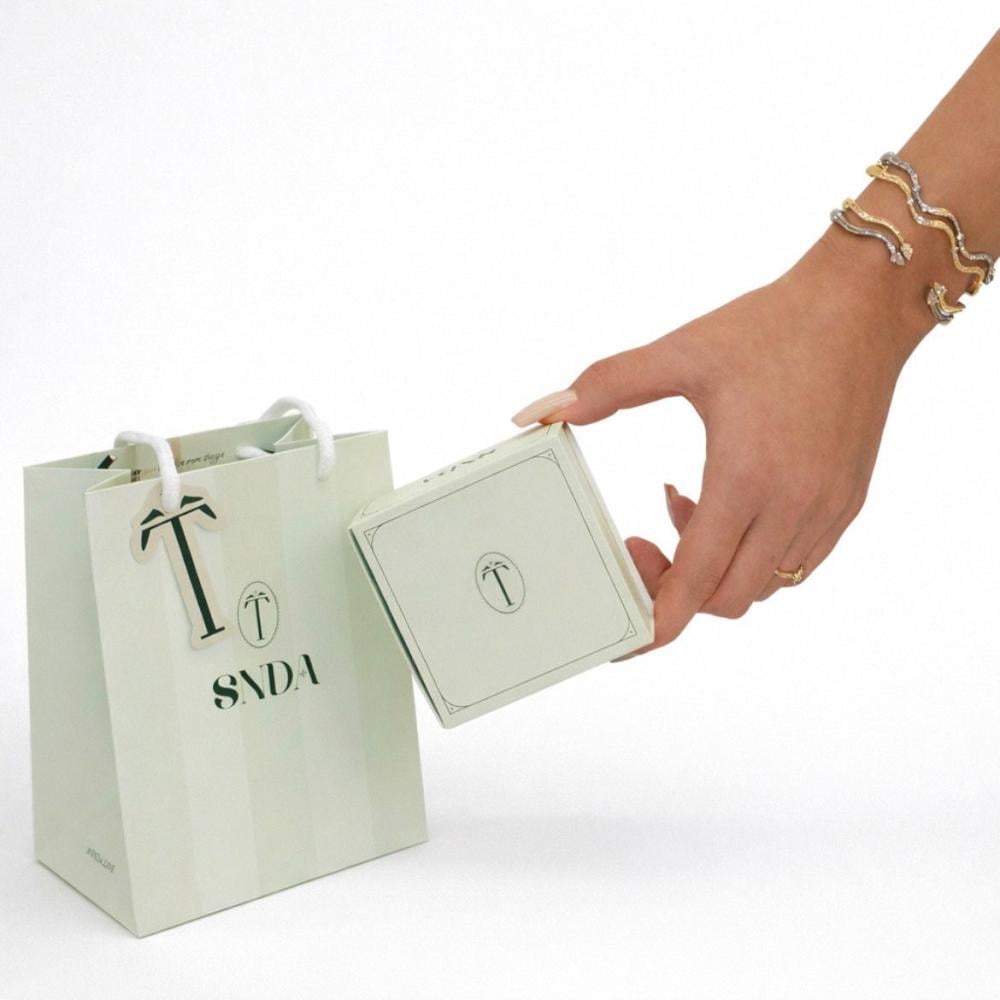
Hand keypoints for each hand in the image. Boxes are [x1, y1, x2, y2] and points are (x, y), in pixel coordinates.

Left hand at [511, 233, 928, 651]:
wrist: (863, 306)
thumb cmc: (773, 326)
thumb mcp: (680, 352)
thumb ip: (605, 386)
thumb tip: (537, 413)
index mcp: (746, 479)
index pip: (695, 586)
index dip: (653, 619)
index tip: (621, 623)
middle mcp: (793, 508)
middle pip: (725, 601)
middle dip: (676, 591)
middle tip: (643, 542)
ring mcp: (827, 511)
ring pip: (763, 587)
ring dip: (714, 569)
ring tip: (686, 507)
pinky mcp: (848, 503)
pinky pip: (795, 563)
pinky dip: (754, 554)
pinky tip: (733, 501)